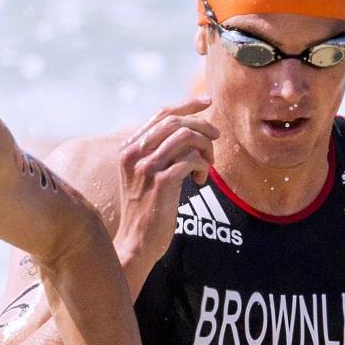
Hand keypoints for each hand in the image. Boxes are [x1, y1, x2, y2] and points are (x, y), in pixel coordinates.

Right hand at [114, 100, 217, 274]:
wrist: (136, 242)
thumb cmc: (146, 210)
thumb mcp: (145, 176)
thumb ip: (159, 152)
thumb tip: (190, 129)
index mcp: (128, 149)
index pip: (161, 115)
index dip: (188, 105)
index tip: (208, 102)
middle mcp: (134, 154)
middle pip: (176, 122)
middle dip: (202, 127)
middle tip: (216, 138)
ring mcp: (147, 168)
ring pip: (187, 138)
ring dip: (205, 148)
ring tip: (207, 165)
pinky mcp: (162, 183)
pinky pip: (192, 160)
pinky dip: (203, 167)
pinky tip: (200, 181)